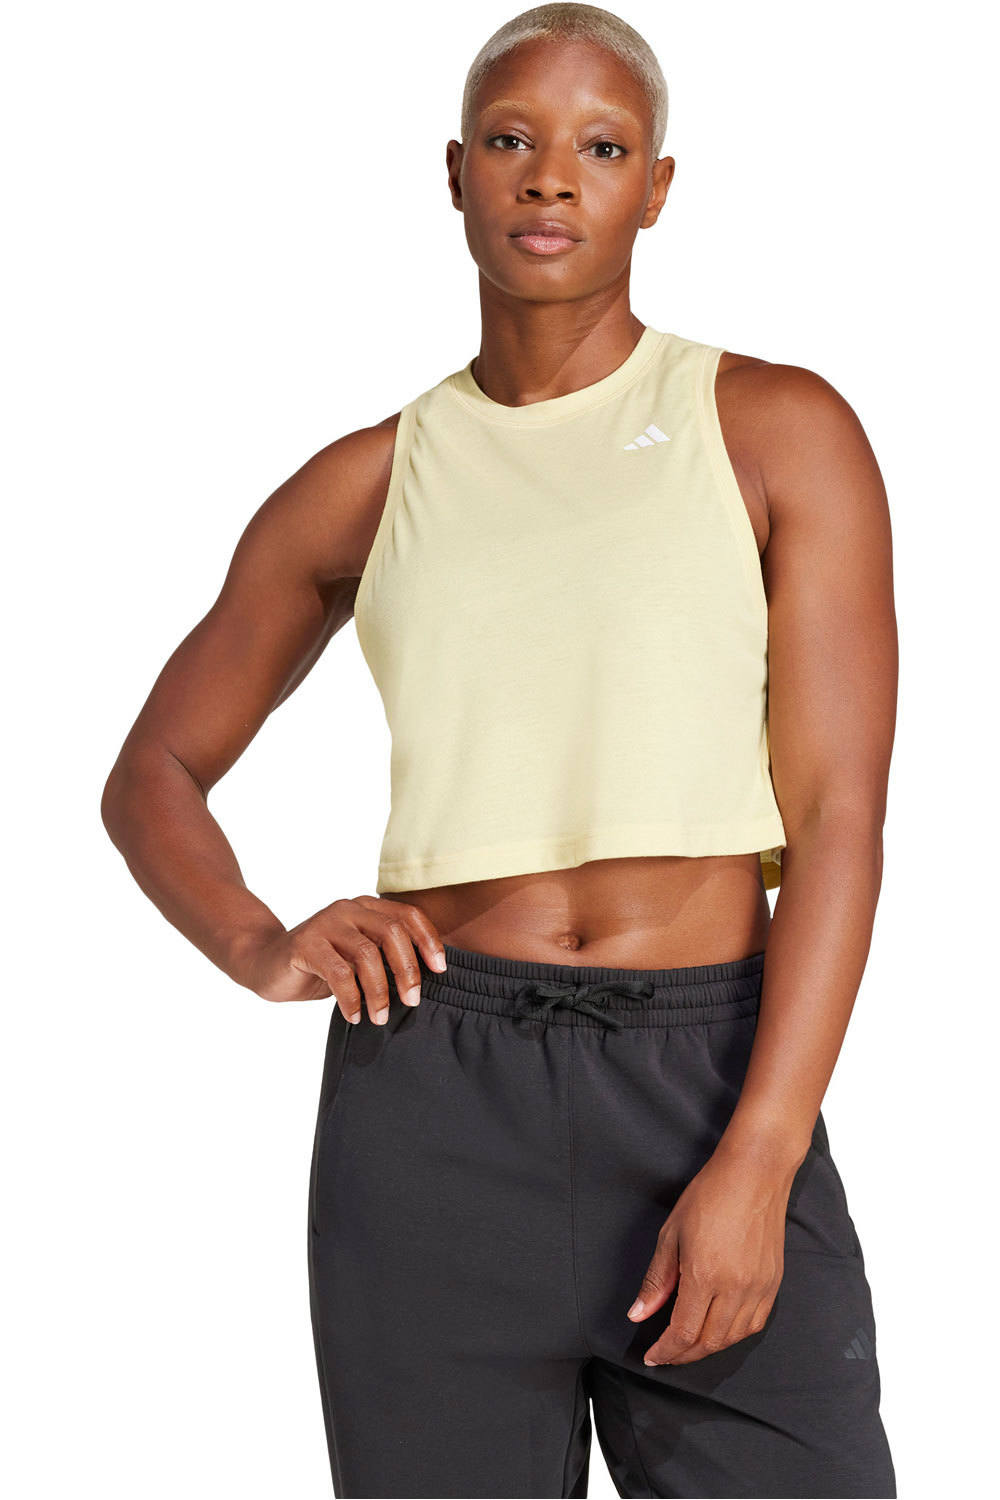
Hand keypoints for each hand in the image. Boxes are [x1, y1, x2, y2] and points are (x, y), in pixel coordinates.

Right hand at [232, 895, 447, 1021]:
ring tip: (380, 1017)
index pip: (408, 915)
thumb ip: (385, 958)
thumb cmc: (321, 964)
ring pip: (366, 954)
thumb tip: (424, 983)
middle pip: (391, 933)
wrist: (268, 963)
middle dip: (407, 970)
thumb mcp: (358, 959)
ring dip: (379, 991)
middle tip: (412, 1000)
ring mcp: (326, 923)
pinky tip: (353, 1016)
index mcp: (366, 908)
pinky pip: (338, 973)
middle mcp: (348, 909)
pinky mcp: (305, 944)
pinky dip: (350, 999)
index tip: (441, 970)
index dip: (429, 941)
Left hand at [626, 1142, 796, 1365]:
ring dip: (709, 1347)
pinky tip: (721, 1328)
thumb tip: (639, 1314)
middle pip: (710, 1341)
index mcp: (705, 1275)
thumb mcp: (671, 1233)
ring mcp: (759, 1287)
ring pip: (734, 1338)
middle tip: (667, 1354)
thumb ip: (656, 1280)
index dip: (667, 1351)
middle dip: (685, 1354)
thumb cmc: (710, 1194)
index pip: (684, 1331)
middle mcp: (736, 1288)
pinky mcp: (774, 1282)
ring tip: (690, 1344)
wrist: (754, 1173)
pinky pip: (755, 1323)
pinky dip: (735, 1334)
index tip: (653, 1357)